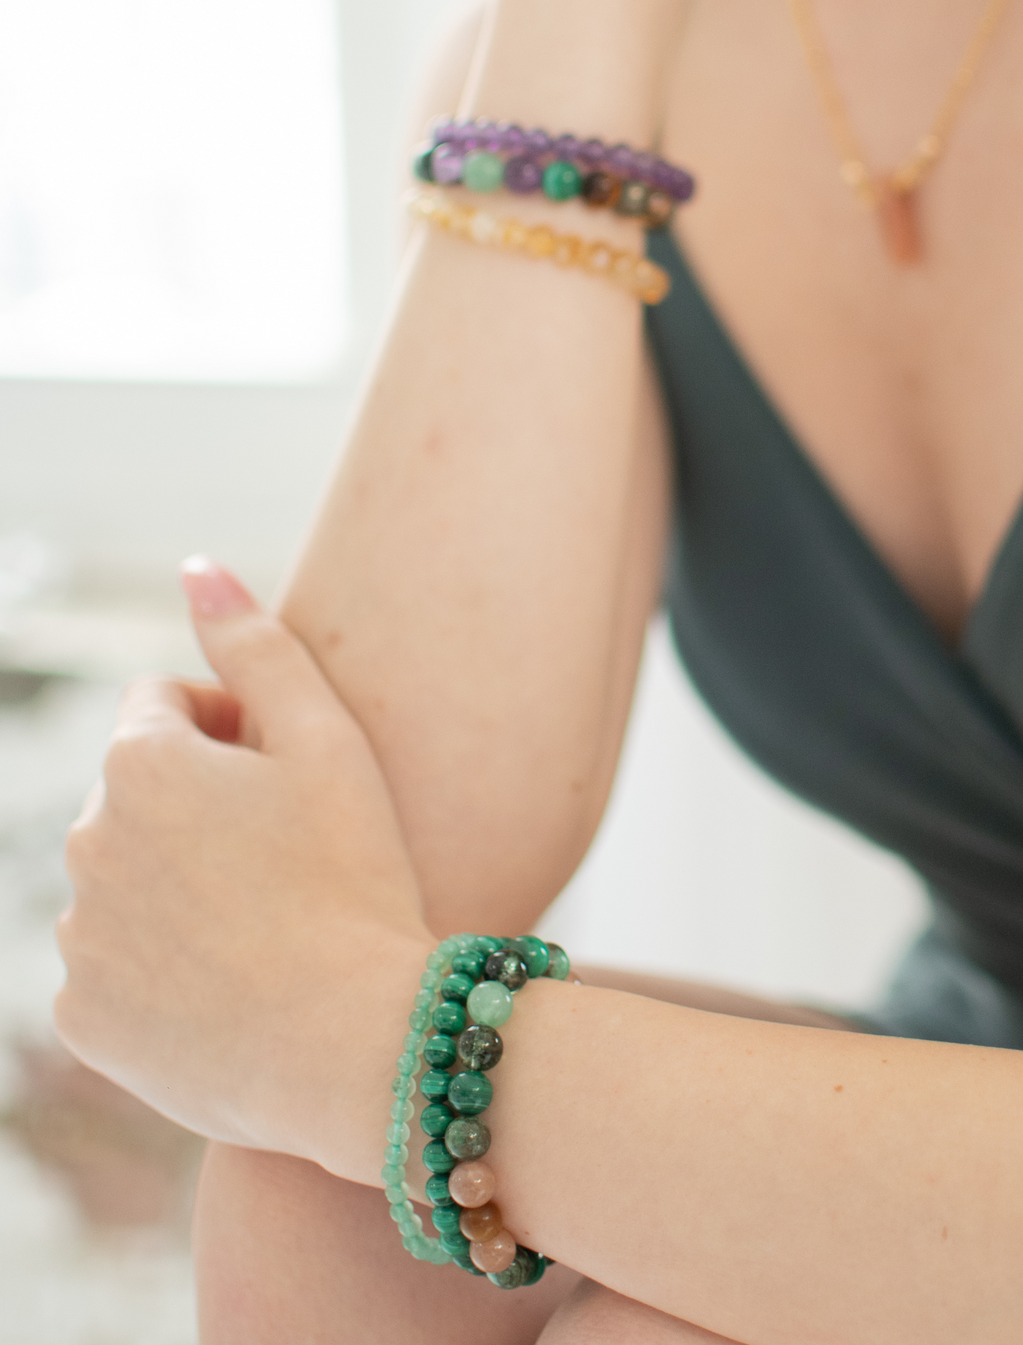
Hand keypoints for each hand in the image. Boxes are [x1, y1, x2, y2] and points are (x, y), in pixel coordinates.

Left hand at [55, 560, 434, 1170]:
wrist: (353, 1041)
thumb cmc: (356, 879)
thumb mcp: (328, 743)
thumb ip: (257, 646)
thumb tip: (196, 567)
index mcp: (142, 765)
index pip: (160, 707)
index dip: (229, 727)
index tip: (286, 774)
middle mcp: (85, 844)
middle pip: (137, 795)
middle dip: (200, 805)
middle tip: (289, 850)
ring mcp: (79, 938)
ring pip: (125, 881)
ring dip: (179, 882)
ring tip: (268, 918)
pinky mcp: (83, 1018)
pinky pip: (115, 967)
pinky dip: (162, 963)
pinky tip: (235, 978)